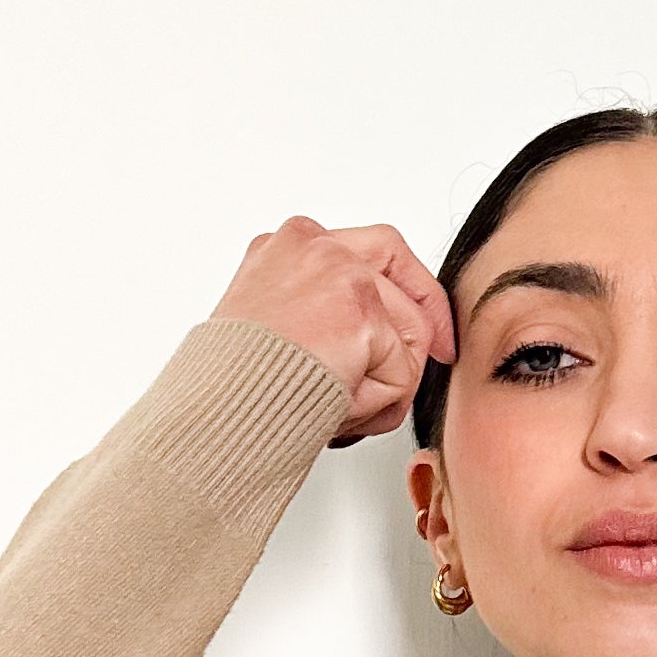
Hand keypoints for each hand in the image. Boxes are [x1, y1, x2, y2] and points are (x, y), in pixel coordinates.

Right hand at [211, 214, 454, 442]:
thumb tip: (379, 339)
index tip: (430, 328)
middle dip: (424, 325)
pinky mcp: (360, 316)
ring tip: (339, 407)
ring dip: (386, 384)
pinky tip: (337, 412)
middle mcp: (317, 247)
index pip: (378, 249)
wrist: (217, 408)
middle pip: (404, 276)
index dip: (412, 289)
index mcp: (290, 245)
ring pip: (409, 334)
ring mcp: (341, 276)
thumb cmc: (232, 383)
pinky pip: (401, 373)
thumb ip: (322, 313)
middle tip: (439, 357)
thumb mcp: (273, 326)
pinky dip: (377, 406)